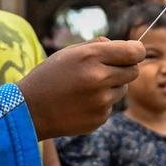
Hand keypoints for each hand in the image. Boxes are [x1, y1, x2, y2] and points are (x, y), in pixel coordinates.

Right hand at [18, 37, 142, 138]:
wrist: (29, 110)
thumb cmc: (49, 76)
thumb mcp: (69, 53)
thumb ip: (98, 46)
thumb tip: (127, 47)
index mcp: (91, 57)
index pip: (133, 52)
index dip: (136, 50)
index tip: (133, 51)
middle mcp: (99, 79)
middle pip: (133, 71)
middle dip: (124, 68)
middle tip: (106, 69)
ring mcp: (100, 102)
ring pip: (123, 90)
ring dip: (112, 86)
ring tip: (86, 88)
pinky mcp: (99, 119)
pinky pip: (110, 107)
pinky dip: (101, 103)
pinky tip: (80, 103)